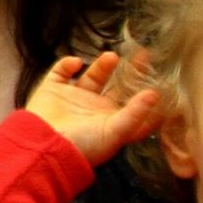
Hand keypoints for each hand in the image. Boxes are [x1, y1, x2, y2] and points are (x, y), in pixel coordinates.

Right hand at [23, 53, 159, 165]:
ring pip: (92, 77)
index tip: (159, 77)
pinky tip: (75, 63)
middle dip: (130, 72)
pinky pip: (60, 71)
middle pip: (116, 87)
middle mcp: (93, 110)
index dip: (145, 93)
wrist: (43, 145)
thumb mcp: (115, 132)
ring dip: (103, 65)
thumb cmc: (83, 146)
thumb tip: (155, 94)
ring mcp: (73, 99)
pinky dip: (67, 64)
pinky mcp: (52, 90)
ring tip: (112, 57)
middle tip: (142, 56)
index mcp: (110, 121)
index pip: (133, 105)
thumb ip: (136, 113)